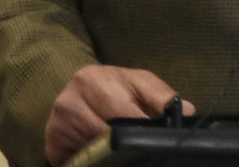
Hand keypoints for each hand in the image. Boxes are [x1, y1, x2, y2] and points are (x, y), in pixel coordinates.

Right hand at [45, 64, 190, 163]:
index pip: (125, 118)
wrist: (78, 90)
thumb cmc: (114, 88)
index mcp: (92, 80)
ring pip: (96, 154)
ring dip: (114, 157)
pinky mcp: (52, 143)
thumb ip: (162, 96)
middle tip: (143, 151)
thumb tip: (185, 112)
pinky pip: (79, 161)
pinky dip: (95, 162)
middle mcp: (69, 101)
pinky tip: (104, 157)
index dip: (146, 135)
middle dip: (131, 149)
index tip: (158, 144)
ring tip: (125, 153)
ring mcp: (57, 124)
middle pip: (109, 141)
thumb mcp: (139, 83)